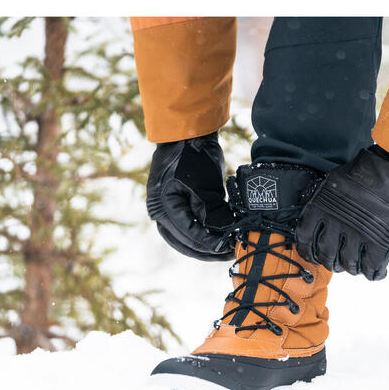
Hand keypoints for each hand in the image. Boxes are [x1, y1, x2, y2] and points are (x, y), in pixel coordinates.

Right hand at [146, 132, 234, 260]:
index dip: (208, 242)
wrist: (186, 136)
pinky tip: (216, 242)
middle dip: (207, 250)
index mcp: (163, 204)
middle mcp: (160, 212)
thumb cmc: (194, 156)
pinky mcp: (174, 210)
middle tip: (228, 253)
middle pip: (183, 242)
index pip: (188, 232)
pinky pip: (185, 231)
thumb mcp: (204, 184)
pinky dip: (200, 237)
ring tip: (224, 252)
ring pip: (182, 241)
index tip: (226, 247)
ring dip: (203, 248)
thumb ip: (211, 211)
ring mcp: (164, 212)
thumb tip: (223, 235)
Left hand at [295, 145, 388, 279]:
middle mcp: (335, 225)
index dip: (307, 250)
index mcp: (321, 208)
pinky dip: (373, 273)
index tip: (311, 254)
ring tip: (355, 266)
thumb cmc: (368, 170)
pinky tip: (374, 272)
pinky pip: (371, 267)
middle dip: (330, 261)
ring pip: (348, 264)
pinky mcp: (378, 244)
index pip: (305, 238)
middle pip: (326, 255)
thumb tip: (321, 216)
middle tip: (336, 261)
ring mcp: (357, 236)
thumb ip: (327, 201)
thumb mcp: (335, 181)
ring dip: (351, 268)